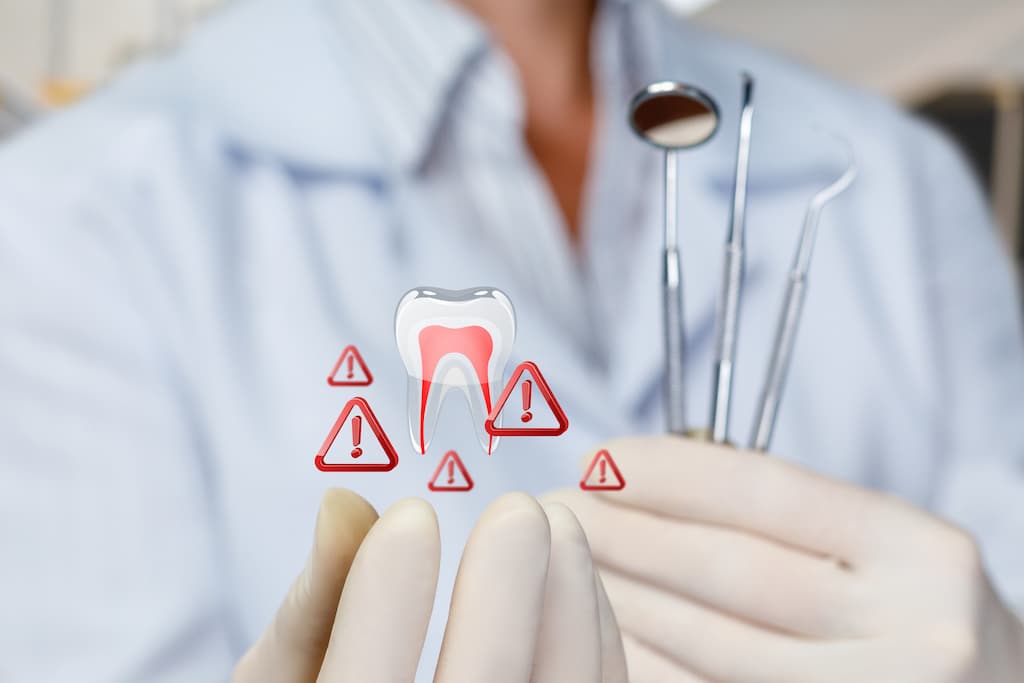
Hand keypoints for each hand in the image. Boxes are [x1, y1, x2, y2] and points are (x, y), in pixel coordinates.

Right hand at [233, 489, 626, 682]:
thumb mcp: (283, 682)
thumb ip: (308, 609)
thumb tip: (344, 503)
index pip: (364, 682)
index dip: (387, 599)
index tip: (410, 516)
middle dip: (507, 590)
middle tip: (518, 512)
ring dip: (569, 603)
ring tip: (561, 526)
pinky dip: (595, 639)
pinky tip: (576, 582)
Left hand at [546, 437, 1023, 681]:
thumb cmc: (911, 622)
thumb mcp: (883, 555)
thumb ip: (790, 524)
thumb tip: (639, 485)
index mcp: (922, 551)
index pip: (764, 491)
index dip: (666, 471)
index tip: (599, 459)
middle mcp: (916, 630)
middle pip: (726, 567)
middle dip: (622, 532)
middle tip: (554, 508)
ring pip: (708, 643)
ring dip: (617, 599)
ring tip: (560, 567)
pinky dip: (644, 663)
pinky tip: (602, 632)